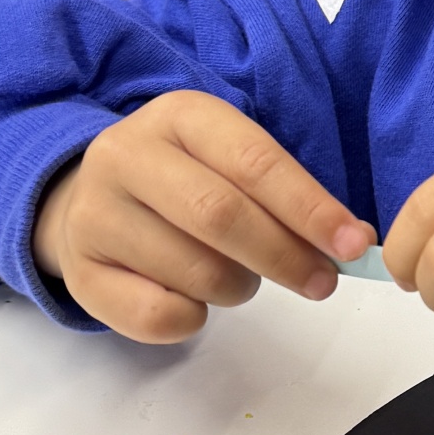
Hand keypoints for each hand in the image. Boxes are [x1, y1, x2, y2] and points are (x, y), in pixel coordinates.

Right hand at [32, 90, 373, 342]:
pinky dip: (193, 319)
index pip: (254, 162)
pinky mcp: (79, 273)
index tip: (354, 244)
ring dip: (239, 287)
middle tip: (321, 282)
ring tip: (239, 278)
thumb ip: (285, 194)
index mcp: (178, 115)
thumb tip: (351, 241)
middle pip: (220, 215)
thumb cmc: (184, 182)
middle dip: (284, 255)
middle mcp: (126, 155)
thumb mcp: (228, 161)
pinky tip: (193, 299)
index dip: (310, 208)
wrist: (85, 200)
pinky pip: (157, 316)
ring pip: (194, 273)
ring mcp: (94, 214)